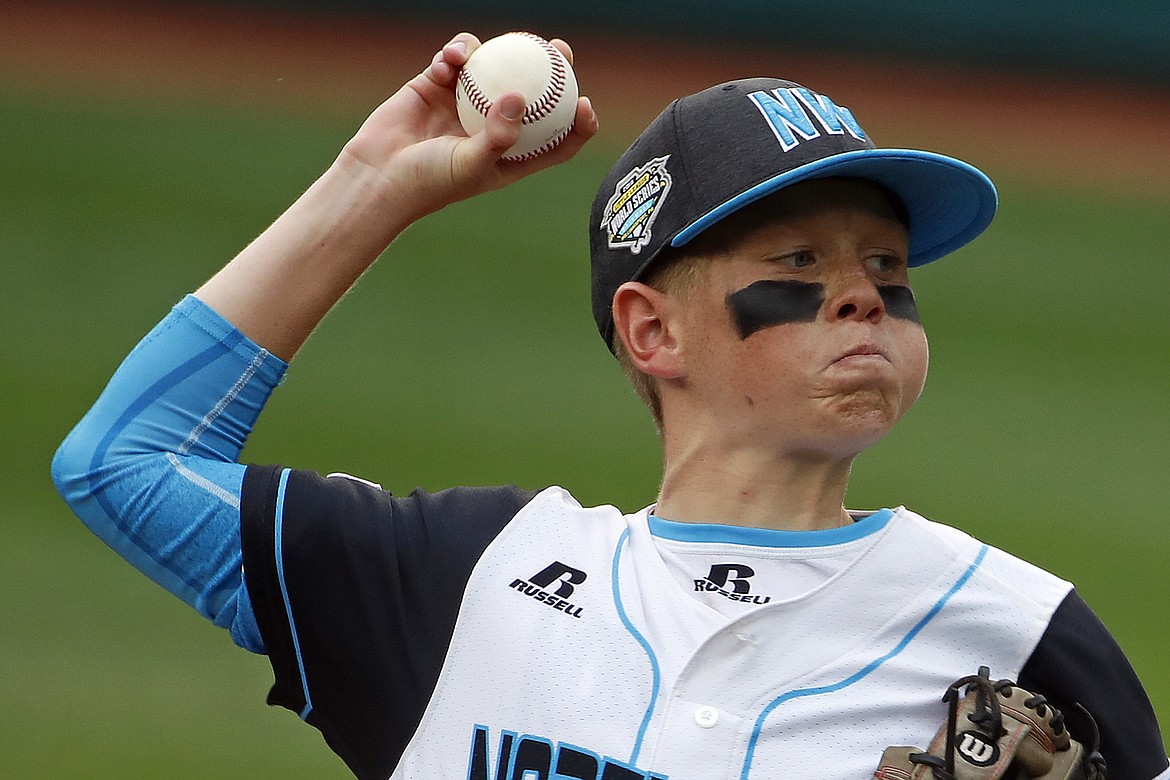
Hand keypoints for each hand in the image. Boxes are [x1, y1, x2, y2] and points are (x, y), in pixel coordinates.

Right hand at [339, 32, 599, 227]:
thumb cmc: (430, 182)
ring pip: (493, 68)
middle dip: (551, 69)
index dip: (577, 122)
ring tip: (507, 44)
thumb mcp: (471, 164)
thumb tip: (519, 97)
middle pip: (533, 94)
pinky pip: (455, 61)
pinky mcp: (436, 86)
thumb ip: (498, 135)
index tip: (585, 102)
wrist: (380, 175)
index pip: (555, 139)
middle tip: (560, 50)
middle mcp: (492, 126)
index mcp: (511, 155)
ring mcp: (465, 103)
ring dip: (499, 53)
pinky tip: (451, 59)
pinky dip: (456, 54)